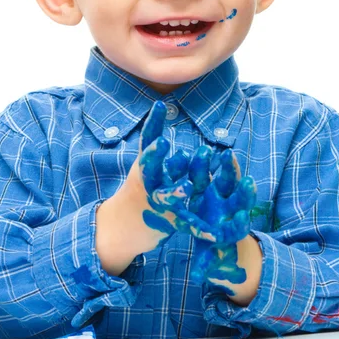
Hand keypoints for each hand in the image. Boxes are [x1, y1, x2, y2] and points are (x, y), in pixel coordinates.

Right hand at [133, 100, 194, 238]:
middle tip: (162, 143)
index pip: (147, 141)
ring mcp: (157, 202)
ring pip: (166, 196)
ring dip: (176, 192)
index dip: (153, 123)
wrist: (124, 226)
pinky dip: (201, 229)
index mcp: (145, 166)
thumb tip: (172, 127)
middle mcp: (148, 182)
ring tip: (186, 188)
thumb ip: (164, 153)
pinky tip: (214, 233)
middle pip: (150, 168)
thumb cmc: (142, 189)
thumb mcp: (148, 168)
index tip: (160, 105)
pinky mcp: (170, 221)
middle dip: (155, 156)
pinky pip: (187, 224)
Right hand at [183, 148, 257, 284]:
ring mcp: (226, 197)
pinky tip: (216, 150)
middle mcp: (231, 212)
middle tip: (248, 182)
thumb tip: (197, 279)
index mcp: (229, 231)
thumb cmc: (212, 250)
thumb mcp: (208, 259)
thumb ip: (205, 265)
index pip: (237, 228)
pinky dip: (220, 164)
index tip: (242, 219)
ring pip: (230, 182)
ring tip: (228, 155)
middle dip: (244, 193)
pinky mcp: (216, 187)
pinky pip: (219, 173)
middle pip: (240, 202)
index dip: (239, 224)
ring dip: (230, 170)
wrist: (212, 232)